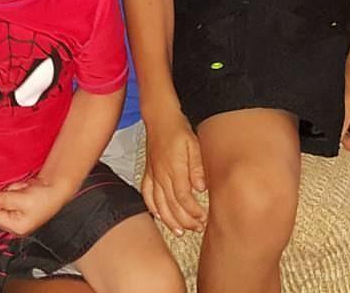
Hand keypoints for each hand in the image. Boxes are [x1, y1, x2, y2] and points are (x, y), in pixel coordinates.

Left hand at [0, 175, 69, 235]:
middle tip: (17, 192)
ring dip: (10, 191)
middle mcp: (14, 223)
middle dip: (5, 196)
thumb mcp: (24, 199)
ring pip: (3, 199)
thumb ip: (5, 199)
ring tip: (23, 190)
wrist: (55, 188)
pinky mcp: (17, 204)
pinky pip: (8, 194)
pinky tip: (24, 189)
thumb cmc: (45, 198)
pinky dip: (14, 189)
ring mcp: (15, 214)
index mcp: (17, 227)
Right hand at [141, 113, 206, 234]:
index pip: (183, 198)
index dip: (193, 212)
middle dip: (185, 221)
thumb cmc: (178, 129)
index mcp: (174, 168)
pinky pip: (147, 194)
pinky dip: (152, 208)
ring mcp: (152, 174)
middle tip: (197, 228)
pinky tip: (159, 216)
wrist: (160, 117)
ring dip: (169, 220)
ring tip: (180, 231)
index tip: (203, 218)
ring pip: (158, 204)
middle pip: (171, 205)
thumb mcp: (194, 145)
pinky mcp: (148, 172)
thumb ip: (197, 168)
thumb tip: (201, 188)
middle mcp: (161, 174)